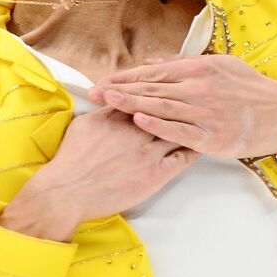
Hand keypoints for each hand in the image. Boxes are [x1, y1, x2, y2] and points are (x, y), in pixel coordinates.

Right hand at [0, 105, 199, 239]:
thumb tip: (112, 99)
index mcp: (120, 114)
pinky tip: (203, 143)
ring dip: (194, 124)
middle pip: (168, 110)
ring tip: (208, 118)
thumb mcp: (83, 125)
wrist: (68, 191)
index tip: (174, 85)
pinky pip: (183, 158)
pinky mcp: (156, 174)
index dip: (161, 91)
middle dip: (184, 101)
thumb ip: (103, 110)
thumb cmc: (71, 159)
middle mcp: (138, 129)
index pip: (147, 96)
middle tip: (201, 95)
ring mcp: (149, 151)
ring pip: (180, 131)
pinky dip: (194, 148)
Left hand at [88, 54, 276, 157]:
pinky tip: (139, 121)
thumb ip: (186, 63)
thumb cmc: (251, 89)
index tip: (104, 81)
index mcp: (199, 68)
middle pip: (151, 88)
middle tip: (94, 93)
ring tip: (108, 104)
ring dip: (131, 105)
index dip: (126, 77)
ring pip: (160, 107)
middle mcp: (199, 87)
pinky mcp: (212, 135)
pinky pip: (179, 130)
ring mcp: (205, 111)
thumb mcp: (222, 65)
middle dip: (120, 91)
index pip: (154, 72)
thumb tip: (154, 60)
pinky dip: (157, 125)